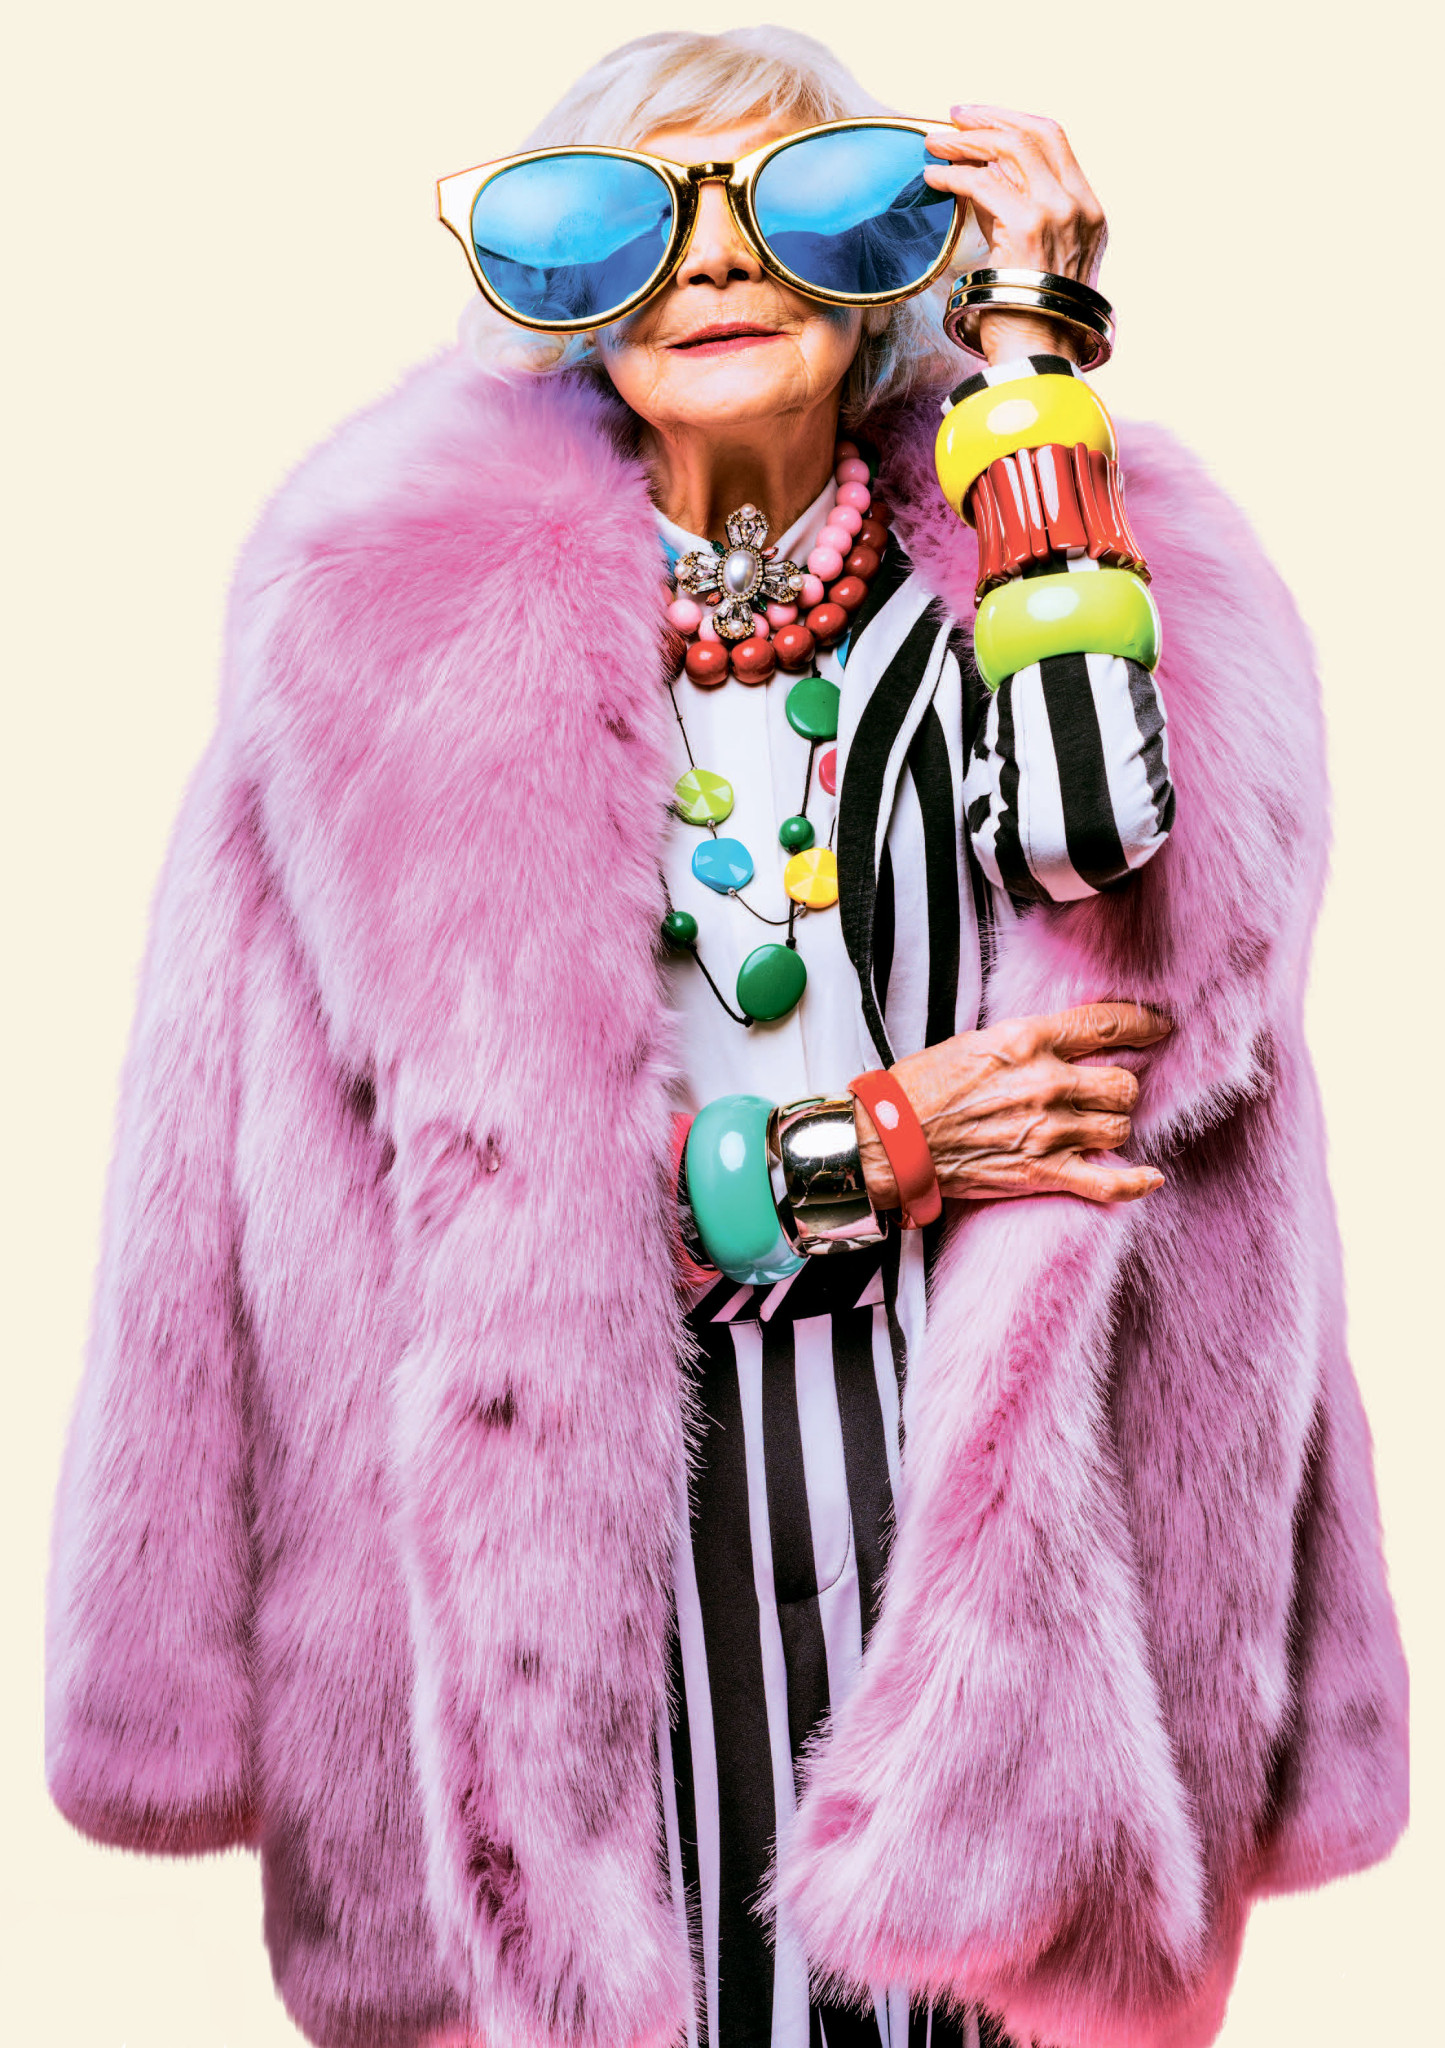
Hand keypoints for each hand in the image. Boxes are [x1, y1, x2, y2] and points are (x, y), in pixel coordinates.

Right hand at [853, 1003, 1170, 1209]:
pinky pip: (1109, 1182)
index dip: (1143, 1024)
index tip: (1159, 1026)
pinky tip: (1149, 1178)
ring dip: (1112, 1127)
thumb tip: (1066, 1044)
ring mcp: (1048, 1130)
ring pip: (1120, 1126)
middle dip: (1120, 1088)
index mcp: (1028, 1040)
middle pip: (1123, 1082)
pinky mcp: (1042, 1172)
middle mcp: (1046, 1082)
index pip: (1106, 1025)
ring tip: (1093, 1128)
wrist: (890, 1140)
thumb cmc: (922, 1088)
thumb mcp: (977, 1042)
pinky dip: (1135, 1183)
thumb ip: (1028, 1042)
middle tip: (1103, 1093)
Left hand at [922, 103, 1107, 365]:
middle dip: (989, 118)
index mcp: (1088, 210)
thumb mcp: (1032, 257)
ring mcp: (1058, 213)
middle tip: (953, 118)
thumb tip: (977, 178)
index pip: (1054, 141)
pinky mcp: (1028, 227)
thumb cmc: (1029, 319)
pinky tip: (933, 178)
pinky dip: (953, 175)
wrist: (1038, 357)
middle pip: (1035, 132)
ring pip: (1011, 147)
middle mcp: (1079, 206)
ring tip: (935, 144)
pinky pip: (983, 182)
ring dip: (966, 140)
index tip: (981, 118)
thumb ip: (1013, 214)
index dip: (1013, 120)